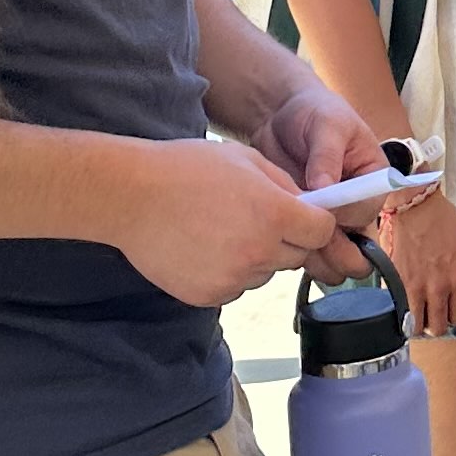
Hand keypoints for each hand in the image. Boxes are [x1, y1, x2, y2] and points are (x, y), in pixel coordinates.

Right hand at [120, 138, 358, 307]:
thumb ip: (284, 185)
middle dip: (286, 240)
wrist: (132, 196)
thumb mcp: (246, 159)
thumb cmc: (186, 169)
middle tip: (252, 218)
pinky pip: (235, 287)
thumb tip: (308, 206)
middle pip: (296, 255)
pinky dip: (227, 273)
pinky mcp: (210, 296)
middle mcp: (260, 252)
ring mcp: (234, 278)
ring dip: (255, 257)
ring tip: (219, 230)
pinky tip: (203, 247)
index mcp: (275, 214)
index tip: (302, 218)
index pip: (322, 232)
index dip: (315, 223)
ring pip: (264, 273)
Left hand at [250, 79, 392, 283]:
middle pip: (358, 239)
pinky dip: (299, 254)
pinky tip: (282, 251)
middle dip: (339, 251)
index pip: (368, 208)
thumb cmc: (312, 111)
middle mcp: (356, 201)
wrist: (278, 115)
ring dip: (320, 260)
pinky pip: (309, 247)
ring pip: (336, 251)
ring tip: (295, 255)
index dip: (347, 215)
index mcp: (373, 177)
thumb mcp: (326, 124)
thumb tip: (325, 187)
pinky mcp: (306, 221)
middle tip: (312, 249)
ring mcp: (331, 214)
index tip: (323, 211)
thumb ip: (327, 155)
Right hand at [385, 187, 455, 337]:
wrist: (414, 204)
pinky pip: (397, 310)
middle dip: (436, 323)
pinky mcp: (394, 282)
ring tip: (417, 311)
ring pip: (415, 325)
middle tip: (433, 312)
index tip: (449, 308)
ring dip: (417, 322)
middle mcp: (437, 288)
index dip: (454, 315)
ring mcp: (413, 287)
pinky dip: (400, 311)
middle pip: (437, 327)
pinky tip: (402, 302)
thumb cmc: (443, 220)